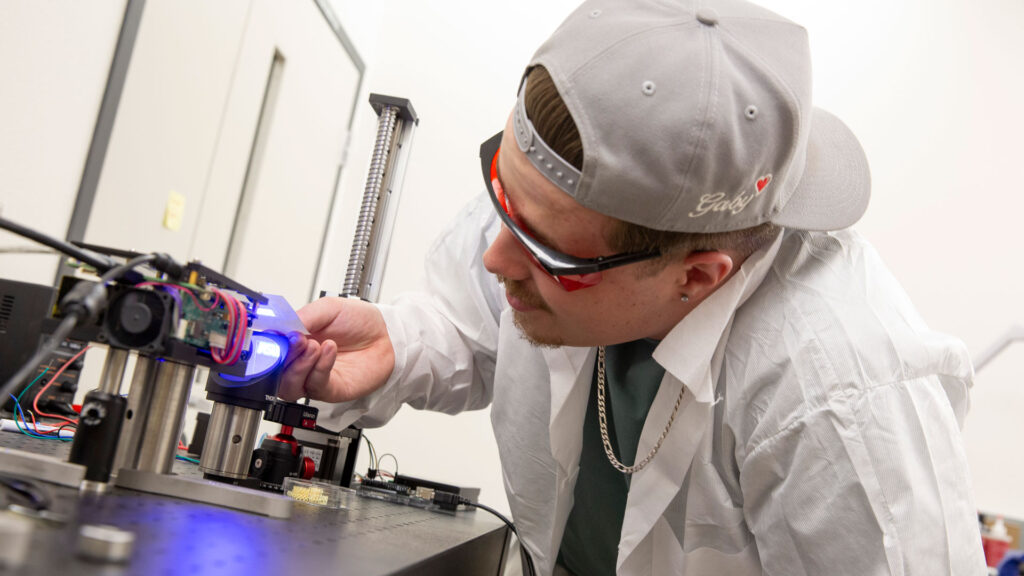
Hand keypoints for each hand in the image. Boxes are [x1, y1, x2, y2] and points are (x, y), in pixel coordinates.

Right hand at [278, 297, 394, 402]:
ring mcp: (314, 377)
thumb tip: (282, 328)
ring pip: (289, 386)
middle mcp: (302, 361)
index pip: (270, 350)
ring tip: (314, 346)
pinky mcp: (331, 389)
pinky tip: (328, 350)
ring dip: (298, 366)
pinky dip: (320, 367)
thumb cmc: (361, 321)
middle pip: (275, 372)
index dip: (268, 345)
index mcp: (296, 340)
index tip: (275, 336)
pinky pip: (316, 385)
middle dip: (283, 356)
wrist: (387, 334)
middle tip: (297, 340)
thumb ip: (304, 316)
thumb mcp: (329, 308)